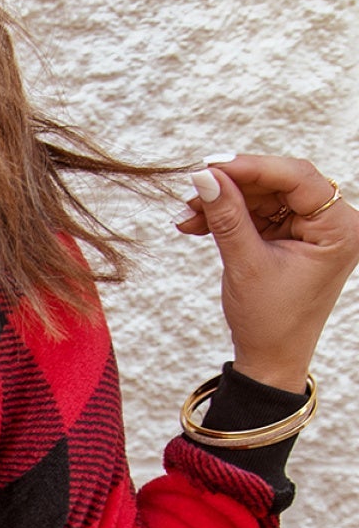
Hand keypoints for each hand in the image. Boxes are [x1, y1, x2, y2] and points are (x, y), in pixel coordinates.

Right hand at [174, 154, 358, 392]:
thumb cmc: (269, 322)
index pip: (298, 178)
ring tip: (187, 214)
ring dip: (225, 202)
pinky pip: (259, 213)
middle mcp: (333, 223)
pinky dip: (230, 216)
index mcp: (339, 229)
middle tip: (193, 192)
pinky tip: (198, 222)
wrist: (269, 361)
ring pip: (265, 196)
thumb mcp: (246, 265)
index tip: (212, 166)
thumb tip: (204, 177)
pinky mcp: (293, 236)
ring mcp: (313, 228)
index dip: (253, 168)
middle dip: (233, 188)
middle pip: (279, 183)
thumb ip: (227, 217)